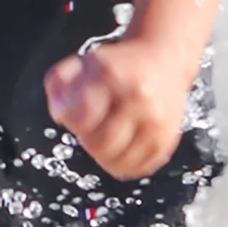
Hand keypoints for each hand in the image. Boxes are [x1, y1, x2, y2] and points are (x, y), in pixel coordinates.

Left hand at [43, 36, 189, 181]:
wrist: (164, 58)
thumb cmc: (118, 64)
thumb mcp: (83, 62)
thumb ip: (59, 83)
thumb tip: (59, 115)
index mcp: (112, 75)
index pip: (81, 119)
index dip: (71, 122)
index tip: (74, 115)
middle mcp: (137, 99)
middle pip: (98, 145)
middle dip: (87, 141)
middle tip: (90, 128)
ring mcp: (156, 121)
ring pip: (118, 163)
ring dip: (104, 156)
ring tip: (104, 138)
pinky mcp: (167, 139)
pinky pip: (139, 168)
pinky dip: (124, 164)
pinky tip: (120, 147)